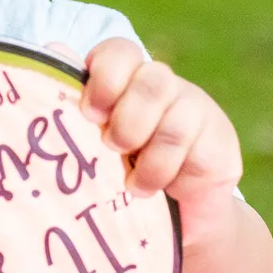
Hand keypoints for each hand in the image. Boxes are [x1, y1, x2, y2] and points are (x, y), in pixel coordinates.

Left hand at [81, 39, 242, 246]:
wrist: (169, 223)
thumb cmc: (114, 178)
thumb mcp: (86, 144)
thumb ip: (67, 101)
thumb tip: (53, 48)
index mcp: (126, 80)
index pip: (121, 52)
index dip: (106, 76)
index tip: (90, 113)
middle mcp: (162, 87)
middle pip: (154, 78)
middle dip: (128, 118)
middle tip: (113, 148)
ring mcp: (195, 109)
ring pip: (177, 114)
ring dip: (148, 155)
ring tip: (130, 183)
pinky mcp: (219, 139)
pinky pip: (195, 147)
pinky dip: (167, 173)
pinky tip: (154, 190)